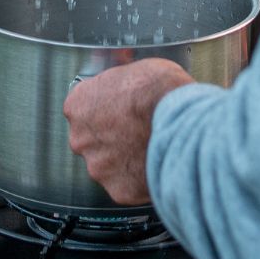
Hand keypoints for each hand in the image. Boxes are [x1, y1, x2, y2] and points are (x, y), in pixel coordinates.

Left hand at [63, 58, 194, 204]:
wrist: (180, 122)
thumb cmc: (159, 91)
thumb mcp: (134, 69)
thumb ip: (119, 83)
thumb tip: (123, 75)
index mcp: (78, 105)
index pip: (82, 109)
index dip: (104, 109)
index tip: (118, 110)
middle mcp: (81, 138)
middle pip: (92, 140)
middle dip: (111, 138)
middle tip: (136, 131)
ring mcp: (98, 166)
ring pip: (108, 165)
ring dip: (124, 160)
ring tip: (150, 148)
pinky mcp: (118, 189)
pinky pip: (127, 185)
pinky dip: (139, 179)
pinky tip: (155, 165)